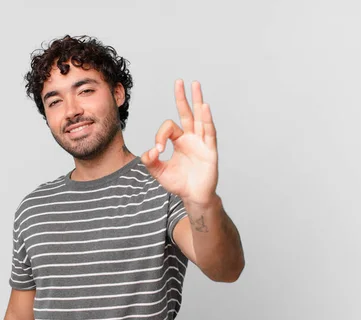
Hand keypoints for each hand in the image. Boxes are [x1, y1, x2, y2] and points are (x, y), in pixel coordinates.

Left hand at [141, 79, 218, 205]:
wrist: (193, 197)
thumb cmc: (179, 183)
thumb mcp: (159, 172)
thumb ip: (150, 161)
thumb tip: (149, 151)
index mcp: (179, 140)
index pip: (169, 127)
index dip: (160, 135)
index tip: (157, 150)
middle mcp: (191, 138)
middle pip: (187, 113)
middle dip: (182, 97)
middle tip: (179, 81)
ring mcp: (202, 142)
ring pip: (200, 118)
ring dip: (197, 101)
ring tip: (195, 85)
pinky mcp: (210, 150)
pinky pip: (209, 132)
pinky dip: (206, 119)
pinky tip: (204, 107)